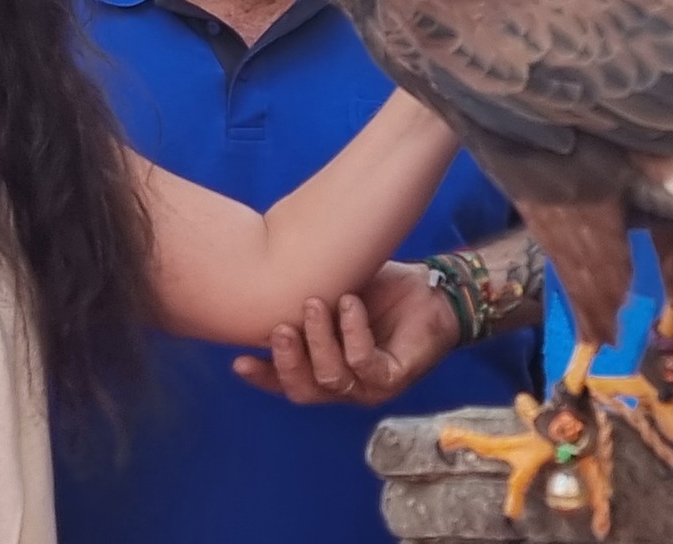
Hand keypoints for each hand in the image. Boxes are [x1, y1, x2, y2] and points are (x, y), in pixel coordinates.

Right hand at [231, 260, 460, 405]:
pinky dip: (353, 331)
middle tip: (280, 327)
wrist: (433, 291)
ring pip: (332, 377)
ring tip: (315, 303)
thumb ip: (304, 301)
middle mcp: (347, 386)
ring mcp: (371, 387)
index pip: (289, 384)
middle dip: (287, 360)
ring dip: (318, 340)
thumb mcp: (334, 294)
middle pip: (305, 391)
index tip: (239, 361)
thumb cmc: (381, 294)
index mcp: (326, 371)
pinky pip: (364, 362)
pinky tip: (351, 303)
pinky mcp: (395, 377)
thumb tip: (264, 282)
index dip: (264, 377)